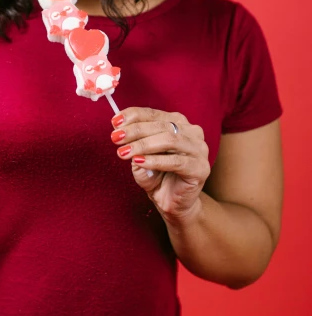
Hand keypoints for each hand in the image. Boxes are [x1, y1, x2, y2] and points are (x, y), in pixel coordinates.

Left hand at [110, 107, 210, 223]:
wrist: (171, 202)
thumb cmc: (156, 175)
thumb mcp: (140, 154)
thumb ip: (133, 141)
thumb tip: (119, 128)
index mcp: (178, 123)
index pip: (154, 114)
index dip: (133, 116)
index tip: (115, 121)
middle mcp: (192, 132)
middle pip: (161, 125)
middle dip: (135, 131)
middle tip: (116, 138)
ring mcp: (199, 150)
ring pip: (169, 140)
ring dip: (143, 145)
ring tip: (124, 152)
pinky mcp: (200, 168)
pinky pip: (176, 161)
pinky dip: (155, 160)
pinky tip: (139, 161)